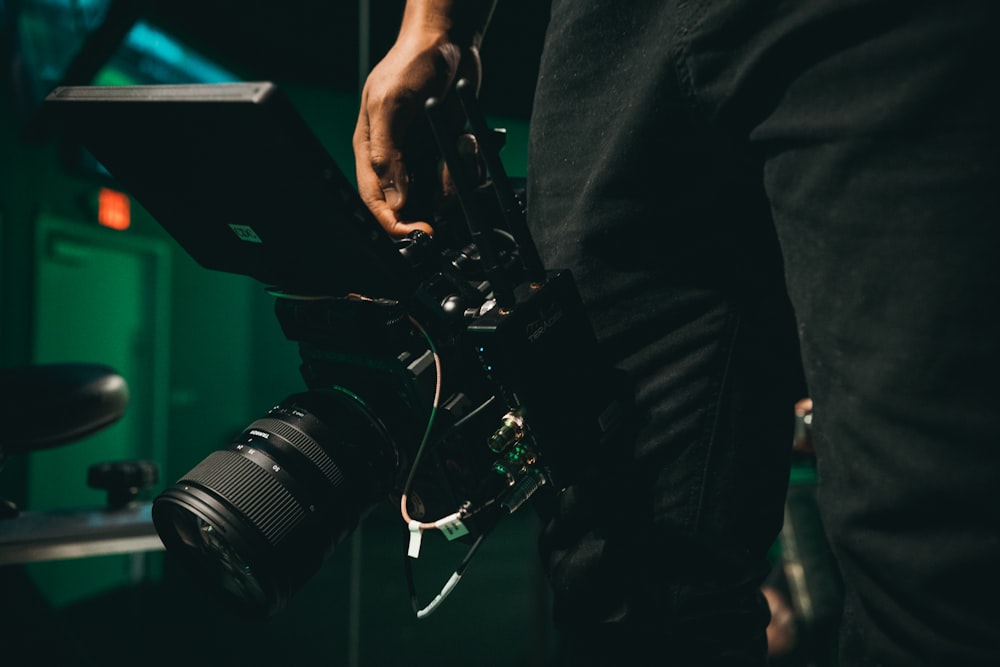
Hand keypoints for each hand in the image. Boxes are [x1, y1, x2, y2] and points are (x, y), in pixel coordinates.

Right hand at [353, 3, 487, 237]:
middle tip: (446, 206)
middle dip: (430, 207)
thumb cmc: (412, 62)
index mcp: (370, 149)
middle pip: (407, 203)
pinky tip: (467, 142)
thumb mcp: (392, 105)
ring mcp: (422, 154)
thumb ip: (387, 153)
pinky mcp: (445, 148)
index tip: (414, 232)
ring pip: (437, 192)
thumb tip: (393, 198)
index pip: (375, 199)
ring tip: (460, 150)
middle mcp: (395, 156)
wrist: (450, 40)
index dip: (392, 222)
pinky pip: (459, 174)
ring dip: (454, 180)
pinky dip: (468, 164)